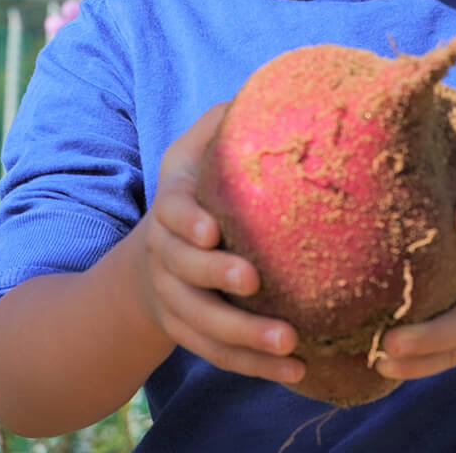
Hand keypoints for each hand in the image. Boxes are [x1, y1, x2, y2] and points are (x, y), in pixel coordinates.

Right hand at [132, 101, 305, 384]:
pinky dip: (255, 367)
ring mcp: (176, 301)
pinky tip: (298, 372)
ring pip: (203, 325)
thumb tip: (281, 84)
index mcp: (171, 205)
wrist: (157, 254)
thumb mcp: (201, 148)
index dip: (186, 221)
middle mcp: (167, 257)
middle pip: (184, 273)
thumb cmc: (199, 187)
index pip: (169, 212)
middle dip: (217, 278)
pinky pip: (221, 356)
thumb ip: (229, 119)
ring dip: (245, 337)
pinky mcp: (193, 333)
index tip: (211, 229)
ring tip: (291, 344)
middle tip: (256, 284)